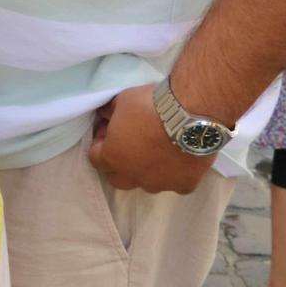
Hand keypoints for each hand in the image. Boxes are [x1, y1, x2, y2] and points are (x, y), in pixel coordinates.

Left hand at [87, 86, 217, 193]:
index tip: (109, 129)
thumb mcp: (120, 101)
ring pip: (148, 184)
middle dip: (119, 163)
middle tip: (128, 143)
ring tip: (157, 150)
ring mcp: (160, 184)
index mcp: (113, 158)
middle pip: (118, 178)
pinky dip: (175, 175)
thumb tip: (105, 115)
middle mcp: (134, 177)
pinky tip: (179, 160)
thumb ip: (110, 113)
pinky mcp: (184, 184)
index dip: (100, 142)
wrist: (190, 116)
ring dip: (147, 171)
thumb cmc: (149, 106)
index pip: (95, 157)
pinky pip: (176, 184)